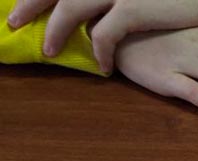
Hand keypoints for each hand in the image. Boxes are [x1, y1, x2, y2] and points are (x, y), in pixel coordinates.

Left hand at [6, 0, 197, 72]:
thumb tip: (94, 13)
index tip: (20, 6)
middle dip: (30, 6)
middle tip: (12, 22)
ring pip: (70, 8)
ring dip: (55, 30)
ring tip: (47, 50)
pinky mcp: (132, 8)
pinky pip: (104, 33)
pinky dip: (99, 50)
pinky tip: (103, 66)